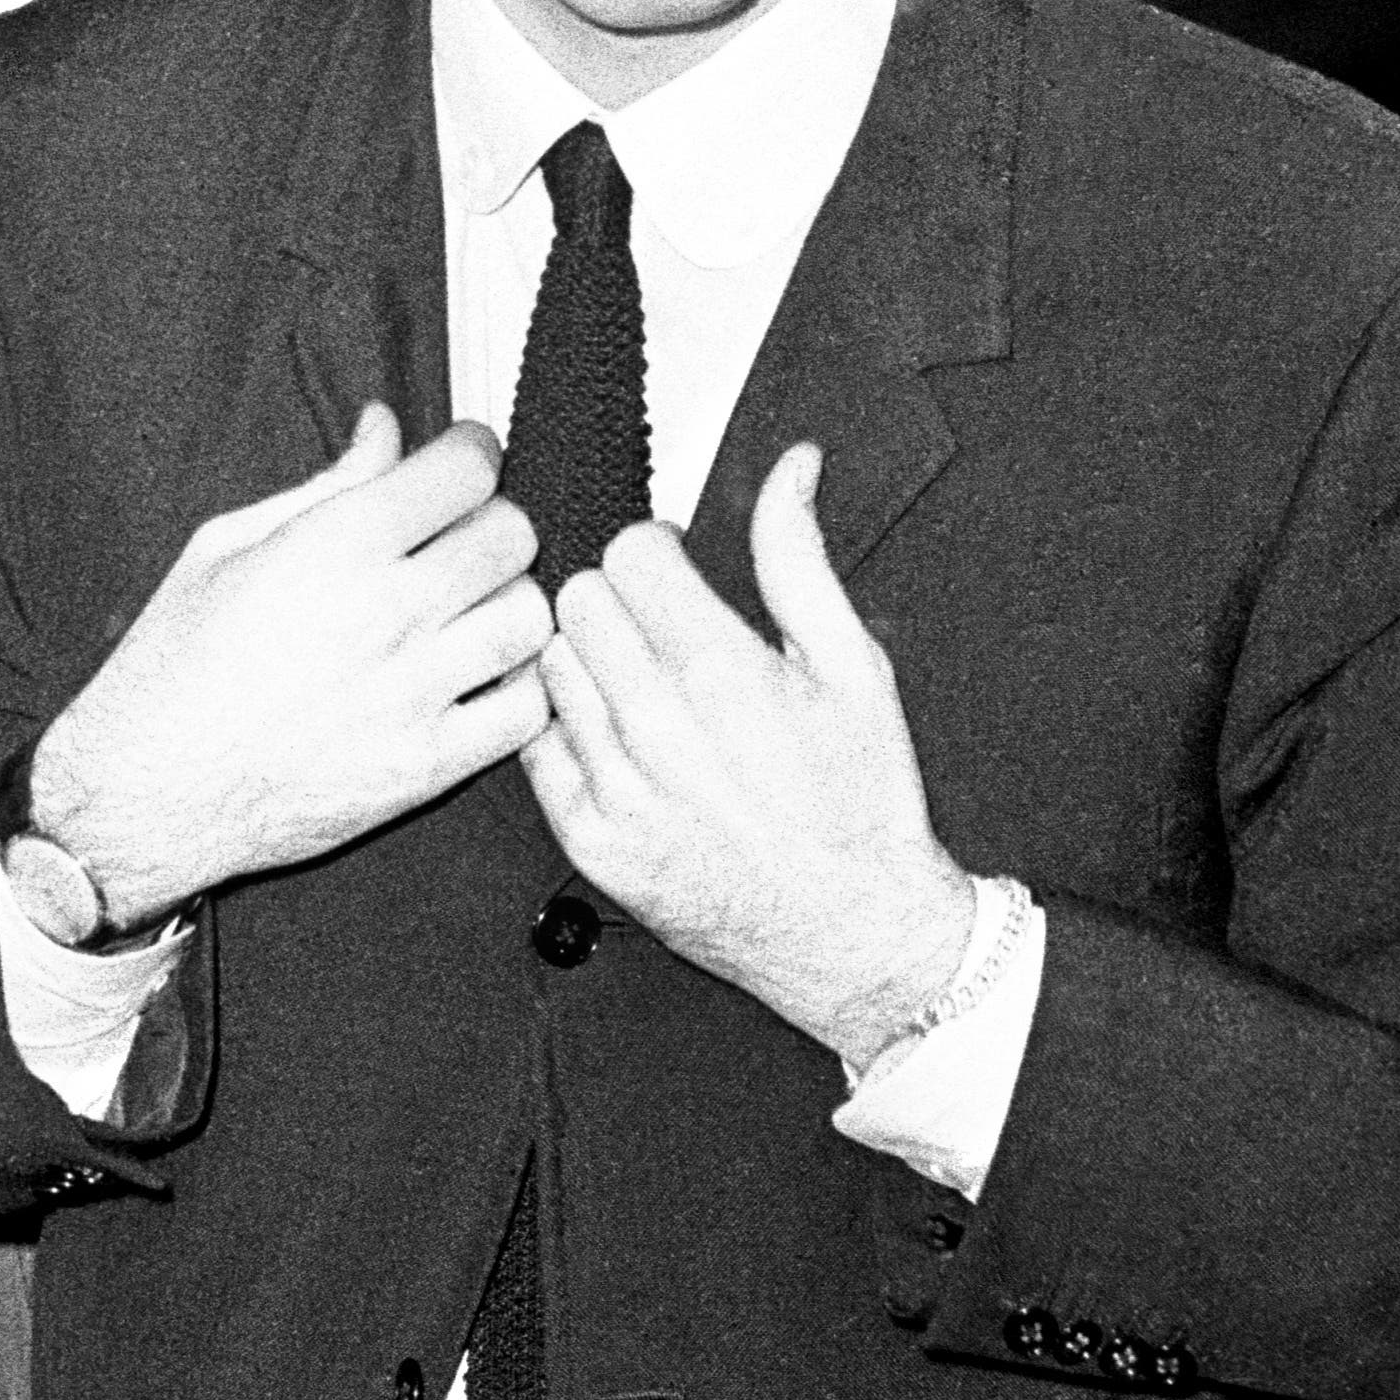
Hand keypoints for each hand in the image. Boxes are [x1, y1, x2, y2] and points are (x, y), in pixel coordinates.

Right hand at [24, 405, 546, 927]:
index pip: (464, 471)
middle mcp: (387, 612)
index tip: (463, 458)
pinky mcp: (429, 766)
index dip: (472, 450)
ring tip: (472, 606)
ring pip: (530, 617)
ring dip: (509, 598)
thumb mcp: (227, 543)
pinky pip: (525, 710)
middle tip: (460, 533)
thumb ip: (325, 483)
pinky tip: (479, 675)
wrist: (151, 786)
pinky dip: (518, 684)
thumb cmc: (175, 658)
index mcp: (334, 544)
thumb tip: (385, 427)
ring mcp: (415, 693)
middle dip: (492, 519)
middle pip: (510, 535)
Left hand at [518, 442, 977, 1063]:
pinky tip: (617, 738)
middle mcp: (658, 728)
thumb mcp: (855, 667)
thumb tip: (790, 467)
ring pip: (550, 662)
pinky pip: (536, 743)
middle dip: (619, 598)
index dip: (659, 554)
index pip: (628, 553)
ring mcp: (618, 788)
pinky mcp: (591, 841)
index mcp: (721, 673)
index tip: (680, 577)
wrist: (858, 933)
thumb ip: (801, 558)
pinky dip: (568, 730)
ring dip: (588, 660)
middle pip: (578, 597)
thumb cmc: (863, 801)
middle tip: (659, 629)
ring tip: (640, 685)